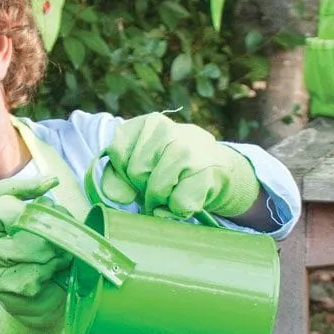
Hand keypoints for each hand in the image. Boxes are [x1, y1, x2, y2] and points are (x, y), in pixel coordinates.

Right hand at [0, 175, 72, 333]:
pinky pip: (37, 271)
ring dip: (56, 252)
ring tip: (61, 260)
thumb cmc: (45, 264)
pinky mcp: (5, 285)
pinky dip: (54, 272)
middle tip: (62, 237)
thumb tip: (54, 193)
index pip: (1, 193)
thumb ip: (46, 214)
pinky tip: (54, 276)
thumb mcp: (46, 233)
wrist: (42, 307)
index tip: (52, 184)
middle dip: (47, 224)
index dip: (26, 185)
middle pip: (17, 215)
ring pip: (30, 245)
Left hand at [101, 113, 259, 218]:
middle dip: (144, 187)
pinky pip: (178, 205)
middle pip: (136, 173)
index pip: (118, 152)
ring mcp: (189, 150)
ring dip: (162, 202)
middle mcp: (169, 131)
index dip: (125, 171)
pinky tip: (188, 196)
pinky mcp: (205, 173)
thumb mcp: (139, 164)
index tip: (143, 171)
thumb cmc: (169, 169)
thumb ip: (116, 177)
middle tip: (161, 184)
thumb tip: (115, 197)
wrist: (218, 169)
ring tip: (173, 192)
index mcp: (148, 122)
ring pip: (157, 190)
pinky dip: (179, 211)